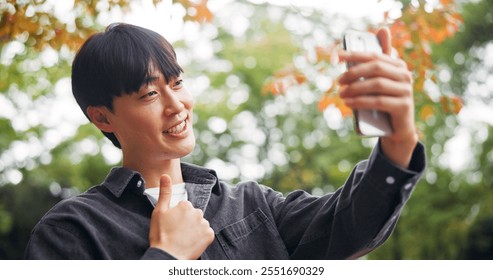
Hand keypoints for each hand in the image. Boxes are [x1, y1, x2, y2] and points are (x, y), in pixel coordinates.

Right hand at [148, 175, 213, 258]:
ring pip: (200, 223)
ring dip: (195, 229)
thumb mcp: (159, 211)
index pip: (184, 207)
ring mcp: (204, 224)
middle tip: (177, 232)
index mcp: (186, 205)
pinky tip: (191, 242)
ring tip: (183, 238)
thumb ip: (164, 192)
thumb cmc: (160, 234)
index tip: (171, 225)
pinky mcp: (210, 235)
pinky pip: (207, 233)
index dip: (177, 216)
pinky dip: (201, 238)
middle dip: (187, 221)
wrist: (167, 256)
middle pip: (193, 214)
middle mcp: (198, 212)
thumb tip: (165, 175)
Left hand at [338, 27, 417, 168]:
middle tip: (339, 81)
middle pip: (376, 68)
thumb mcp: (375, 85)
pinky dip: (360, 101)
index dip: (356, 54)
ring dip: (355, 88)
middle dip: (354, 72)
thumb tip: (358, 46)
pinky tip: (348, 103)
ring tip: (341, 94)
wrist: (396, 129)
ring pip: (377, 84)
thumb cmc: (382, 103)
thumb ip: (369, 68)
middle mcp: (405, 75)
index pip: (375, 55)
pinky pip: (378, 101)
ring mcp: (406, 90)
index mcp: (398, 65)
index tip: (338, 56)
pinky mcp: (403, 106)